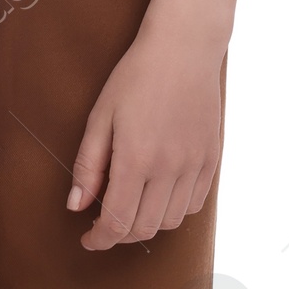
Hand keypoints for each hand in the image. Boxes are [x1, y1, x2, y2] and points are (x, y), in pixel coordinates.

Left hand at [67, 22, 226, 251]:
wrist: (184, 49)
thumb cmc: (135, 78)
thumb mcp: (100, 117)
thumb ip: (87, 166)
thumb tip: (76, 206)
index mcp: (136, 158)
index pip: (117, 222)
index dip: (99, 239)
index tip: (88, 239)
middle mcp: (169, 168)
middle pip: (144, 228)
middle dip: (119, 235)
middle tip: (105, 223)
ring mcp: (195, 164)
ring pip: (171, 221)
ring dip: (148, 224)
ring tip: (132, 207)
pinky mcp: (212, 159)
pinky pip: (195, 204)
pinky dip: (174, 210)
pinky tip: (159, 194)